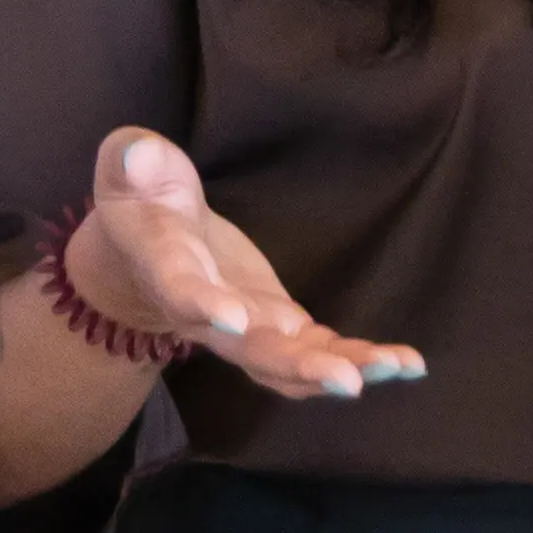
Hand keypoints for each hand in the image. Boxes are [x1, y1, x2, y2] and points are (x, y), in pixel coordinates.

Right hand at [64, 128, 427, 399]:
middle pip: (248, 350)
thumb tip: (137, 152)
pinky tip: (406, 365)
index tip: (231, 317)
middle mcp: (208, 315)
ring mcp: (246, 328)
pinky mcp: (277, 324)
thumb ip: (130, 164)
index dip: (203, 305)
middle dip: (297, 366)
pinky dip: (359, 360)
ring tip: (394, 369)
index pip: (181, 291)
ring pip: (288, 364)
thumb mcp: (126, 169)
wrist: (144, 250)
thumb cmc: (140, 198)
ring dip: (340, 371)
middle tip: (347, 380)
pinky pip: (317, 351)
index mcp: (167, 268)